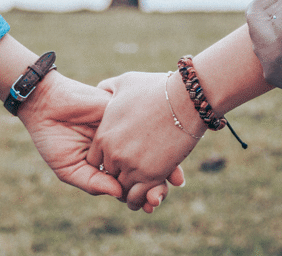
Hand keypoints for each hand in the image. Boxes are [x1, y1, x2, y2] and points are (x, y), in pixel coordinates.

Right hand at [18, 70, 182, 211]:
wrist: (47, 104)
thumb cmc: (52, 138)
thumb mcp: (69, 168)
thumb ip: (92, 182)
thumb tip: (119, 195)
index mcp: (107, 164)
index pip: (129, 183)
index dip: (141, 196)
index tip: (150, 206)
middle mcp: (121, 148)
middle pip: (145, 169)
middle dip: (156, 185)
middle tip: (159, 197)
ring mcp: (126, 131)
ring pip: (152, 150)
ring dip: (164, 166)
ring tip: (170, 182)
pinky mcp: (127, 114)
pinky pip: (148, 129)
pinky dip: (159, 142)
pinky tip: (165, 155)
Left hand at [89, 71, 203, 210]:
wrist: (186, 98)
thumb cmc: (157, 88)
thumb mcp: (124, 83)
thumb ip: (108, 88)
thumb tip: (101, 89)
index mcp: (103, 135)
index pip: (95, 160)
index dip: (107, 161)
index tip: (120, 160)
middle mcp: (113, 153)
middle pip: (109, 175)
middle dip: (119, 175)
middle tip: (131, 176)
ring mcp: (131, 165)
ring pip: (123, 189)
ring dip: (131, 191)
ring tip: (141, 190)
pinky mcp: (151, 175)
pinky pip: (138, 196)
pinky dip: (142, 199)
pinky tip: (149, 197)